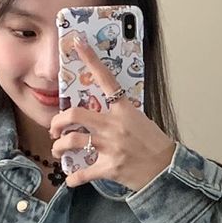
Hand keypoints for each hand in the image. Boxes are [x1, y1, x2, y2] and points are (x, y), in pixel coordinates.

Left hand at [51, 34, 176, 192]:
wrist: (166, 169)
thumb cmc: (153, 144)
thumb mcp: (139, 120)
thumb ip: (119, 114)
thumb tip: (101, 111)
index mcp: (124, 110)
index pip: (106, 80)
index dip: (91, 60)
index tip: (78, 44)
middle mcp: (114, 126)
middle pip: (75, 116)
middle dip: (58, 122)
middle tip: (54, 128)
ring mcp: (111, 147)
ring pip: (72, 142)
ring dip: (60, 147)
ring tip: (59, 150)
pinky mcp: (109, 168)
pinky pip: (83, 173)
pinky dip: (73, 178)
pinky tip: (70, 178)